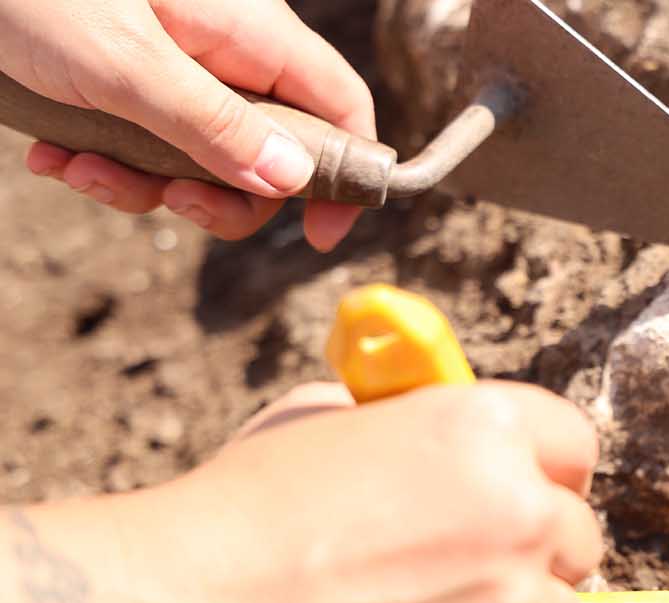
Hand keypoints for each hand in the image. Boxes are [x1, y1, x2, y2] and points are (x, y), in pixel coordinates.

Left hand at [0, 0, 374, 251]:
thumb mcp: (122, 64)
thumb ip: (210, 124)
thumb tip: (292, 182)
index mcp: (249, 33)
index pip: (341, 106)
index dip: (347, 172)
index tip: (321, 233)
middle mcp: (224, 52)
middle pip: (271, 153)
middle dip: (221, 196)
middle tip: (173, 204)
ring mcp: (177, 70)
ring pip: (201, 161)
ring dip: (142, 185)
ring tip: (75, 166)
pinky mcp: (128, 84)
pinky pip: (145, 146)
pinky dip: (103, 164)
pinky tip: (51, 151)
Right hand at [113, 381, 599, 602]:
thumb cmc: (239, 507)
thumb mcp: (330, 419)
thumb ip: (414, 429)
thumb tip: (447, 450)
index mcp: (485, 428)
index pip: (576, 449)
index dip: (550, 475)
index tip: (530, 496)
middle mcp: (520, 511)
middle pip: (579, 539)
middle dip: (533, 554)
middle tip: (464, 573)